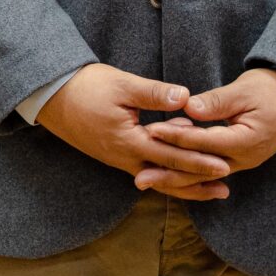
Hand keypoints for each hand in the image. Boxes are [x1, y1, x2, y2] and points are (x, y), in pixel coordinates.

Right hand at [37, 64, 232, 201]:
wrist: (51, 96)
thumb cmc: (85, 87)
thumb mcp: (121, 84)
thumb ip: (154, 94)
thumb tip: (186, 96)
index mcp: (129, 141)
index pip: (171, 155)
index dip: (199, 161)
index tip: (224, 166)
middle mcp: (125, 157)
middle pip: (167, 176)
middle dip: (197, 183)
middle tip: (225, 189)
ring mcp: (118, 159)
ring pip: (156, 177)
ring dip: (182, 184)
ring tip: (208, 190)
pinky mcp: (114, 155)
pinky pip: (145, 170)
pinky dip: (164, 174)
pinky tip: (175, 174)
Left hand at [141, 68, 275, 190]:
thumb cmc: (272, 90)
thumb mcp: (244, 90)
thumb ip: (216, 102)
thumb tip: (188, 107)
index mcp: (245, 142)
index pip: (203, 142)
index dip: (175, 137)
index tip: (149, 133)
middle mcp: (243, 159)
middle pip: (199, 169)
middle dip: (169, 172)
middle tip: (140, 176)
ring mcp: (240, 162)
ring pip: (202, 174)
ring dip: (174, 177)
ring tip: (146, 179)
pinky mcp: (236, 159)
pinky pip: (208, 170)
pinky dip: (187, 172)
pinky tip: (166, 173)